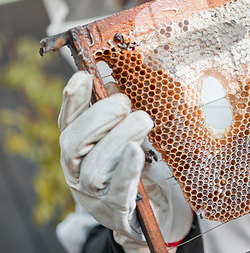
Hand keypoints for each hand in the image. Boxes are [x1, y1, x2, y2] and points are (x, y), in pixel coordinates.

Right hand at [59, 71, 192, 250]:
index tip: (84, 77)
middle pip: (75, 141)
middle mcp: (75, 168)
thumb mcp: (118, 135)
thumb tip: (115, 86)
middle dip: (100, 116)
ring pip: (95, 165)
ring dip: (120, 137)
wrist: (133, 212)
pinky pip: (118, 186)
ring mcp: (91, 190)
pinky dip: (126, 168)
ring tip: (143, 121)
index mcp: (75, 146)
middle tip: (124, 103)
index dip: (73, 99)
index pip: (67, 120)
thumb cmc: (124, 163)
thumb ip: (115, 113)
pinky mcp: (114, 206)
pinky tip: (136, 152)